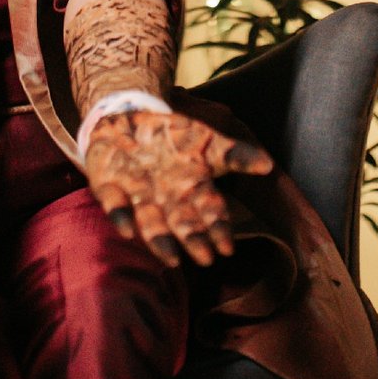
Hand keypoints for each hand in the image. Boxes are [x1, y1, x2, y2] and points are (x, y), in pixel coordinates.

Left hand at [84, 110, 272, 268]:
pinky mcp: (108, 186)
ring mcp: (137, 194)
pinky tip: (126, 229)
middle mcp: (166, 198)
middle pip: (182, 222)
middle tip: (205, 258)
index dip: (217, 228)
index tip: (227, 248)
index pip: (209, 211)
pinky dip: (120, 216)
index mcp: (190, 188)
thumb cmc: (172, 137)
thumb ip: (236, 155)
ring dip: (160, 239)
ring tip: (170, 259)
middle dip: (192, 240)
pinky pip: (114, 204)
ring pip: (150, 221)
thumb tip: (269, 165)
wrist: (128, 120)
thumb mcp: (207, 141)